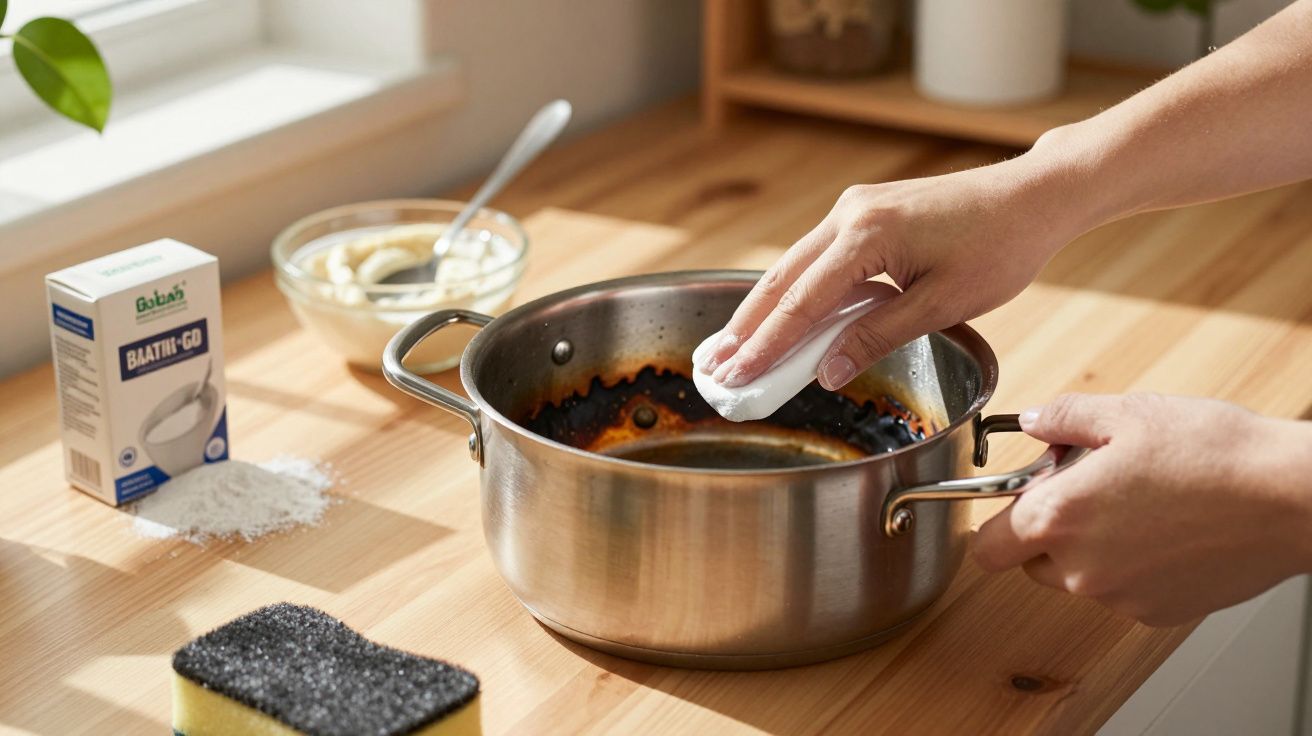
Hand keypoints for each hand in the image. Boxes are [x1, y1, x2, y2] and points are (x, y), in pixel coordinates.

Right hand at [698, 154, 1086, 389]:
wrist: (1033, 195)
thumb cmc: (1000, 247)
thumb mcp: (942, 304)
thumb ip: (877, 336)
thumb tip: (826, 372)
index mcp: (867, 236)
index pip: (801, 303)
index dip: (764, 346)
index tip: (736, 376)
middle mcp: (850, 214)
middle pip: (781, 280)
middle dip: (746, 328)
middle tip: (713, 367)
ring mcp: (855, 207)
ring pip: (793, 266)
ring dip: (763, 310)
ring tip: (733, 348)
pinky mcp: (865, 210)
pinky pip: (816, 256)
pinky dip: (793, 290)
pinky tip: (779, 316)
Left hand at [974, 393, 1311, 626]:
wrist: (1290, 498)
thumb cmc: (1214, 454)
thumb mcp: (1127, 413)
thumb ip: (1063, 418)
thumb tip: (1033, 423)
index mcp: (1059, 518)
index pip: (988, 546)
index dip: (1000, 518)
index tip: (1021, 497)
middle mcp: (1081, 570)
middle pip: (1030, 561)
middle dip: (1049, 528)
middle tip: (1091, 486)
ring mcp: (1120, 598)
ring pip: (1078, 576)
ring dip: (1091, 547)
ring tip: (1139, 503)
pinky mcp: (1158, 614)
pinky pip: (1123, 591)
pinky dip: (1133, 566)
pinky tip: (1168, 530)